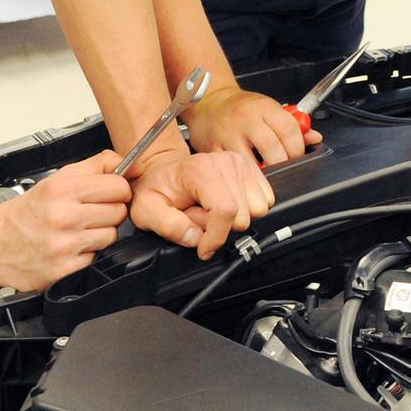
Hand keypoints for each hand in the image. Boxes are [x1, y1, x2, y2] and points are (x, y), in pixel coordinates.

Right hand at [0, 150, 131, 289]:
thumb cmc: (26, 212)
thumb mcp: (57, 178)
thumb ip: (96, 166)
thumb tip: (132, 164)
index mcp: (62, 189)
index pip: (119, 186)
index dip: (118, 188)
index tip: (110, 192)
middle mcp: (64, 217)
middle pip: (119, 211)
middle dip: (110, 211)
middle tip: (90, 212)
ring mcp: (64, 245)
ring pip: (111, 235)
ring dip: (100, 233)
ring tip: (78, 230)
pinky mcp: (64, 270)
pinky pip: (96, 257)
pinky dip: (87, 253)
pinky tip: (71, 247)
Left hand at [127, 147, 274, 259]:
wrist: (165, 172)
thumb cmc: (158, 189)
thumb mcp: (146, 211)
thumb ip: (167, 226)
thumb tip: (195, 238)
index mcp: (200, 169)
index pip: (225, 210)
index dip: (216, 237)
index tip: (203, 247)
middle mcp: (225, 162)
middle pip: (243, 215)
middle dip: (221, 227)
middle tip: (198, 218)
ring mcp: (241, 164)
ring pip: (257, 210)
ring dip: (234, 219)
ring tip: (210, 210)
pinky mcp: (251, 169)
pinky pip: (265, 201)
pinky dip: (247, 209)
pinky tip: (224, 204)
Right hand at [185, 86, 319, 165]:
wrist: (209, 102)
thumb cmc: (241, 107)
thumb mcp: (269, 109)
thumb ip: (293, 125)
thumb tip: (315, 138)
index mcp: (263, 107)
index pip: (289, 130)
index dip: (298, 148)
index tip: (297, 155)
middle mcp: (245, 119)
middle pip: (272, 149)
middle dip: (282, 163)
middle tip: (283, 166)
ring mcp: (227, 134)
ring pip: (250, 162)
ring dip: (262, 173)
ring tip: (266, 175)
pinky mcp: (212, 148)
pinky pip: (231, 167)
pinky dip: (241, 176)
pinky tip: (246, 175)